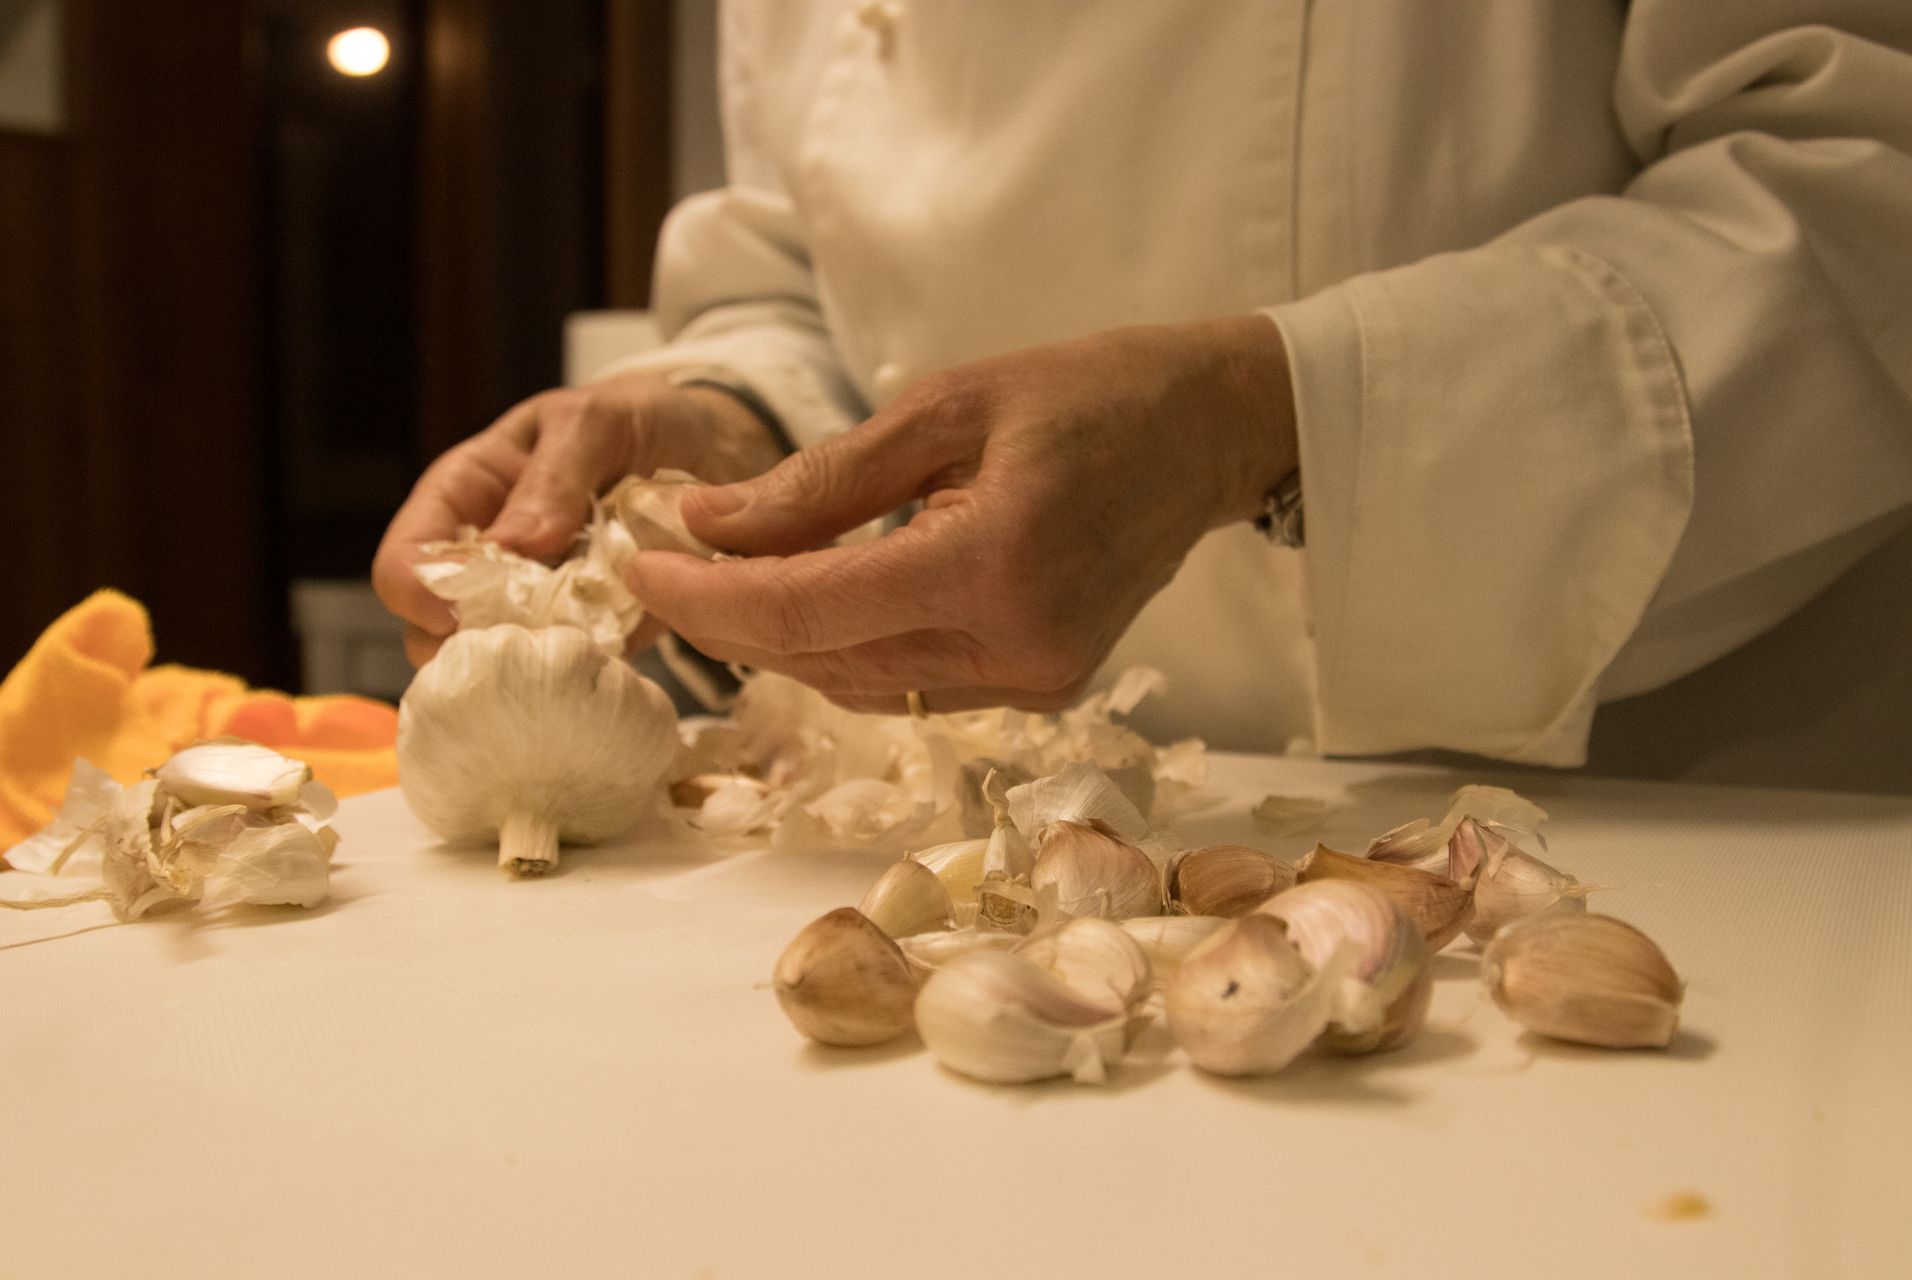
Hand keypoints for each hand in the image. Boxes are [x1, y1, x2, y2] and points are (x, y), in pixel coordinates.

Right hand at [372, 370, 783, 664]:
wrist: (713, 447)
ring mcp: (541, 605)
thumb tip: (510, 545)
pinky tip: (618, 659)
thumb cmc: (637, 420)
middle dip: (473, 645)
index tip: (460, 609)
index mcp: (470, 497)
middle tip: (532, 636)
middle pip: (438, 632)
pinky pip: (574, 674)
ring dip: (535, 666)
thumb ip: (553, 475)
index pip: (407, 559)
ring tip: (585, 642)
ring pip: (503, 664)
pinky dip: (590, 676)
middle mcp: (493, 561)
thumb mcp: (595, 422)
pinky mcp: (595, 635)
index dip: (419, 591)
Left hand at [625, 316, 1295, 713]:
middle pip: (822, 661)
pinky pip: (909, 682)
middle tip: (663, 561)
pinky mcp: (1042, 687)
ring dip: (782, 640)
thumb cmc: (1087, 391)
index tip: (636, 562)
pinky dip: (846, 646)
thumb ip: (821, 479)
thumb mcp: (945, 403)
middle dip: (727, 620)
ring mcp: (1034, 681)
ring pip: (860, 683)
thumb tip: (706, 524)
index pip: (806, 612)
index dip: (704, 599)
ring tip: (724, 576)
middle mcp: (1016, 646)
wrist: (1208, 433)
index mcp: (992, 563)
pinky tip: (813, 596)